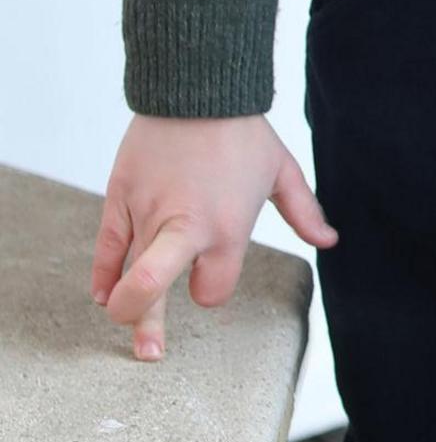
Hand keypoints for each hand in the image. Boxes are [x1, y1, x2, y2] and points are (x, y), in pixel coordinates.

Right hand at [92, 117, 336, 359]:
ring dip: (123, 306)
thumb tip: (329, 241)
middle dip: (151, 325)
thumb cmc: (242, 131)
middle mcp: (185, 229)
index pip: (213, 290)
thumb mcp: (282, 171)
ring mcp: (148, 213)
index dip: (211, 290)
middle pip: (160, 291)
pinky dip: (101, 272)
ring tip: (121, 325)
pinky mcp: (120, 195)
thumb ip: (304, 211)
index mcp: (227, 230)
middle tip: (151, 354)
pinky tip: (101, 294)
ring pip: (127, 273)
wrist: (197, 87)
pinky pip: (106, 244)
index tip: (209, 280)